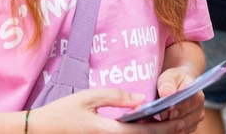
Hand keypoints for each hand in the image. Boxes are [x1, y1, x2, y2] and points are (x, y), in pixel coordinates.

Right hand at [30, 89, 193, 132]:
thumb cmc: (62, 112)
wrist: (39, 131)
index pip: (147, 133)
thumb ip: (117, 96)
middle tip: (186, 123)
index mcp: (111, 132)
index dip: (167, 127)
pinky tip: (150, 128)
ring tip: (175, 126)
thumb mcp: (89, 97)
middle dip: (169, 132)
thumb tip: (142, 98)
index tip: (182, 119)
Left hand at [153, 66, 204, 133]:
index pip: (184, 107)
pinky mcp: (192, 126)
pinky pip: (180, 132)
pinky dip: (172, 129)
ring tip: (162, 116)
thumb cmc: (174, 79)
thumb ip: (168, 84)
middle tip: (160, 114)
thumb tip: (166, 94)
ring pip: (181, 128)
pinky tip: (166, 121)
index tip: (163, 109)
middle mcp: (200, 108)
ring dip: (170, 125)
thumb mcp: (169, 77)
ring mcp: (197, 118)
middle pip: (183, 121)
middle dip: (169, 119)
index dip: (172, 109)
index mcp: (197, 95)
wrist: (180, 83)